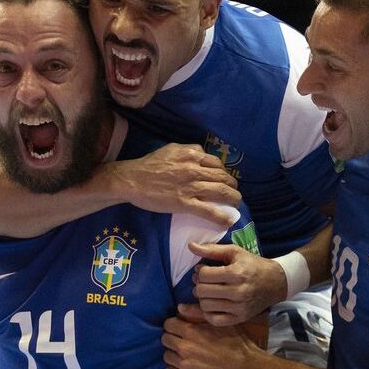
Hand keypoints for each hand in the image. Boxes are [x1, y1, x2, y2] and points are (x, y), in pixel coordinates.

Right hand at [110, 143, 239, 225]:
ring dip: (233, 198)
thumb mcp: (170, 149)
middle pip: (222, 177)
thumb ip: (188, 150)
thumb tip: (201, 153)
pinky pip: (209, 210)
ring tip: (236, 204)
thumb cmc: (148, 165)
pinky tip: (229, 220)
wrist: (132, 180)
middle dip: (232, 186)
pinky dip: (222, 216)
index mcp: (191, 154)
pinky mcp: (185, 203)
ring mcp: (190, 186)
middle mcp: (194, 169)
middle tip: (234, 192)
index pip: (216, 163)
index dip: (224, 172)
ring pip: (220, 192)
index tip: (225, 179)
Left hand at [163, 304, 261, 368]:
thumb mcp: (220, 324)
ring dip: (174, 354)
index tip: (181, 329)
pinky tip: (187, 367)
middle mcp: (184, 348)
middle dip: (173, 339)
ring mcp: (184, 365)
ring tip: (186, 355)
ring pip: (166, 356)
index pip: (168, 324)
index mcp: (191, 332)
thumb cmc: (236, 345)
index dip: (174, 325)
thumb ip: (197, 314)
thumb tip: (179, 307)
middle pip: (165, 339)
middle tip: (184, 342)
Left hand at [188, 242, 287, 325]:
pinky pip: (214, 320)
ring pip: (205, 306)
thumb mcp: (235, 252)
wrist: (275, 283)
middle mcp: (238, 292)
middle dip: (199, 284)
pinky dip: (208, 313)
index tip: (203, 269)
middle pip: (202, 291)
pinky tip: (212, 304)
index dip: (199, 271)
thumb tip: (190, 246)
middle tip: (204, 281)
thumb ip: (212, 249)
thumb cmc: (253, 265)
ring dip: (202, 298)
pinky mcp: (240, 318)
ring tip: (208, 291)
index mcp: (236, 273)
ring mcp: (239, 308)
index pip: (204, 275)